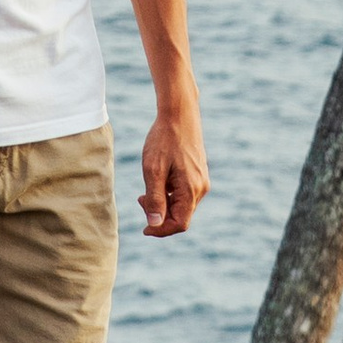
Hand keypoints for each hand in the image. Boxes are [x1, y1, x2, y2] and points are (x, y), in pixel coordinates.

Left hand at [138, 99, 206, 237]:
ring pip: (182, 204)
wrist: (179, 113)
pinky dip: (169, 193)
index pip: (179, 224)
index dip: (161, 230)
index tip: (143, 228)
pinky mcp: (199, 173)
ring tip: (146, 188)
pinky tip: (158, 179)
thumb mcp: (153, 170)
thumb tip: (154, 225)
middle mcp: (201, 188)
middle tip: (140, 199)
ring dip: (163, 203)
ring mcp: (202, 180)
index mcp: (191, 190)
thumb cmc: (164, 140)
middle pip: (181, 215)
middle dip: (160, 214)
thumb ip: (154, 199)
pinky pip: (184, 193)